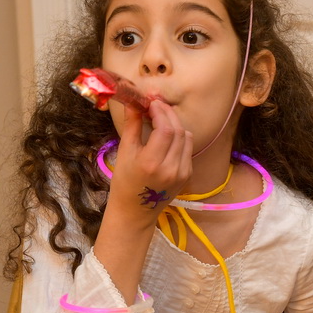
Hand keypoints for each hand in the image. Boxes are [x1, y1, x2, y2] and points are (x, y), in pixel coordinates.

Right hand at [109, 100, 192, 222]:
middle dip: (168, 113)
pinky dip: (180, 137)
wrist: (135, 210)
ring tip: (162, 118)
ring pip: (186, 137)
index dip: (160, 112)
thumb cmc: (124, 181)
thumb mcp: (125, 152)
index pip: (165, 129)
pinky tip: (167, 135)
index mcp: (151, 164)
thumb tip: (133, 101)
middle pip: (178, 131)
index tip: (151, 102)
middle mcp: (170, 169)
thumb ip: (131, 125)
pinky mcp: (187, 175)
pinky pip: (187, 148)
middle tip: (157, 104)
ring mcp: (181, 173)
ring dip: (175, 124)